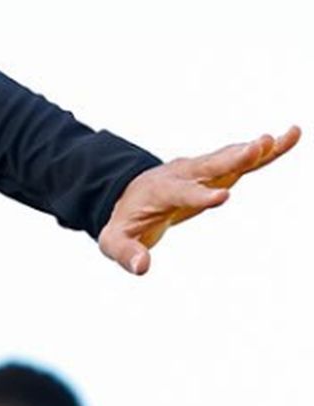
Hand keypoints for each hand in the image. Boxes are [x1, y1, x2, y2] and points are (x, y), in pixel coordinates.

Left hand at [99, 126, 299, 274]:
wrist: (127, 194)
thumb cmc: (124, 221)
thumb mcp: (116, 240)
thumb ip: (126, 252)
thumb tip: (142, 268)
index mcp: (161, 191)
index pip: (182, 193)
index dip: (201, 195)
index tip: (223, 196)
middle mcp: (182, 174)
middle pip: (209, 166)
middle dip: (233, 158)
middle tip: (257, 146)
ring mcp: (200, 169)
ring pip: (229, 158)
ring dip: (253, 149)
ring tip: (276, 139)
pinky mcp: (215, 169)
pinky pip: (243, 159)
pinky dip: (266, 149)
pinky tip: (288, 137)